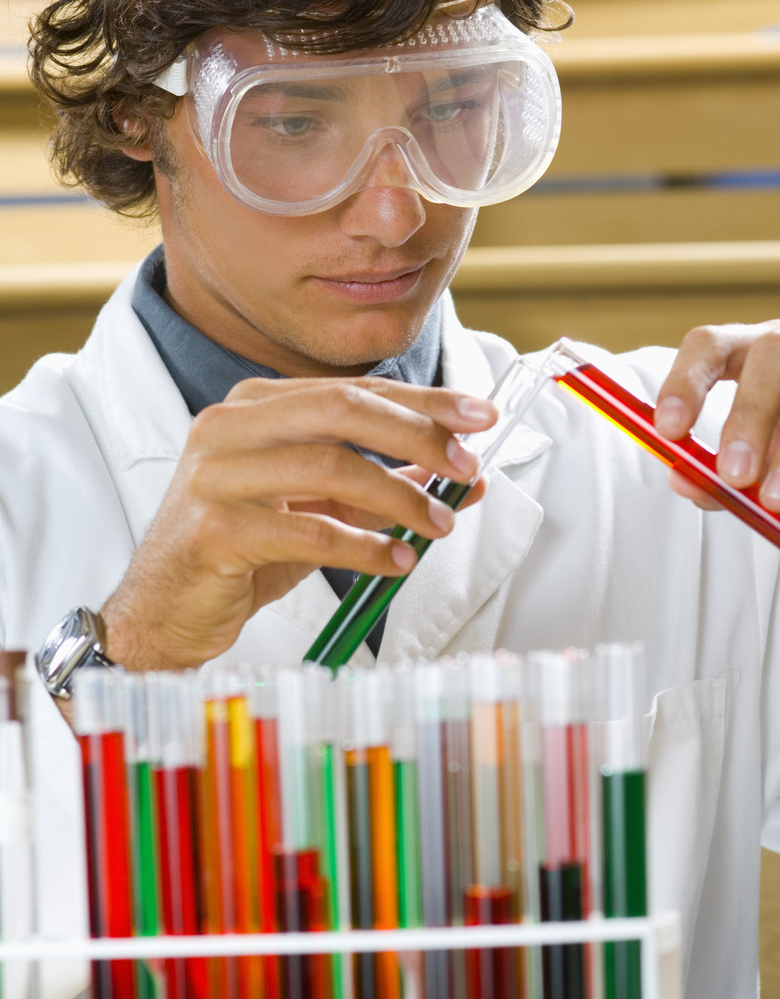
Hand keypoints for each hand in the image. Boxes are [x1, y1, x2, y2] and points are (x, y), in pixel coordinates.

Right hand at [100, 376, 496, 670]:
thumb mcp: (320, 509)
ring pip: (329, 467)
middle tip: (466, 466)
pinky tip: (396, 561)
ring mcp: (217, 474)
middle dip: (417, 435)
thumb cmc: (243, 550)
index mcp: (256, 406)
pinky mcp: (214, 528)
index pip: (353, 390)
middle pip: (343, 410)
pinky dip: (364, 547)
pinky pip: (308, 531)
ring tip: (438, 524)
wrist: (165, 608)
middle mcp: (230, 425)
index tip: (479, 416)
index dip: (423, 401)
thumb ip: (384, 488)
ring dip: (398, 498)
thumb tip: (465, 479)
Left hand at [654, 321, 779, 509]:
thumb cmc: (775, 431)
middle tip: (734, 475)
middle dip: (749, 416)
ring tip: (774, 500)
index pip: (708, 346)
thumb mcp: (745, 443)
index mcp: (746, 349)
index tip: (668, 430)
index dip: (684, 383)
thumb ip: (710, 465)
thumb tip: (685, 482)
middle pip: (771, 355)